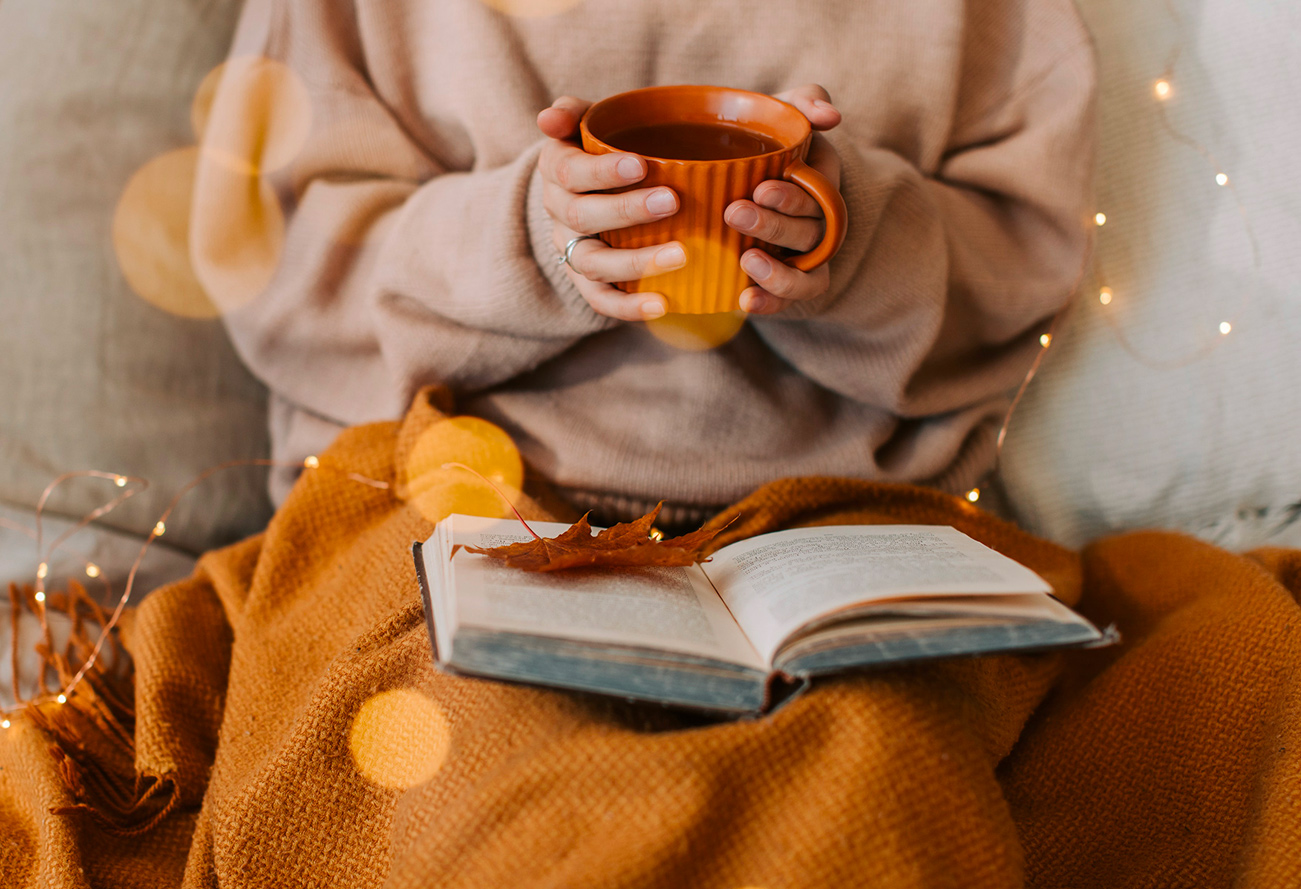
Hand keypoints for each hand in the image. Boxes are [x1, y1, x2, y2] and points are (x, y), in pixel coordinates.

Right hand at [537, 97, 684, 320]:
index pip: (569, 172)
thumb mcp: (586, 125)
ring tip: (681, 255)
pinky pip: (602, 300)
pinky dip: (629, 307)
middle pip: (582, 217)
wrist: (588, 193)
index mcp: (557, 171)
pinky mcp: (587, 282)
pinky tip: (663, 304)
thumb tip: (548, 118)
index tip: (640, 165)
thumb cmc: (600, 151)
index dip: (602, 172)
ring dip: (636, 262)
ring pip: (593, 263)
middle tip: (672, 202)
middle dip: (626, 211)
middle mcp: (559, 214)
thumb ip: (573, 113)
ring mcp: (572, 251)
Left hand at [724, 84, 843, 315]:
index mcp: (821, 184)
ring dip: (780, 274)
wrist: (733, 174)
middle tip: (734, 213)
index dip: (793, 197)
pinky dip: (771, 304)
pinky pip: (789, 301)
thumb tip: (832, 116)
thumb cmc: (762, 140)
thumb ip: (805, 102)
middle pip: (809, 233)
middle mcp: (818, 223)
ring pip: (807, 274)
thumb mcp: (783, 113)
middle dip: (774, 226)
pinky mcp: (784, 283)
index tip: (761, 188)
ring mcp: (803, 257)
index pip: (819, 196)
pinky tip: (744, 302)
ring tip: (746, 262)